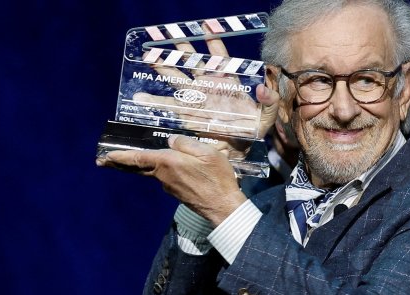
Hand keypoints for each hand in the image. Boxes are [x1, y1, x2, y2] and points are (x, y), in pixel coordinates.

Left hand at [98, 135, 245, 224]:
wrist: (223, 207)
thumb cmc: (217, 178)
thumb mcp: (207, 152)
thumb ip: (185, 143)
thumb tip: (170, 141)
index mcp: (168, 163)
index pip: (138, 158)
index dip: (120, 156)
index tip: (104, 156)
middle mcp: (163, 176)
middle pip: (138, 167)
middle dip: (119, 163)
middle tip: (102, 161)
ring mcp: (169, 186)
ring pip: (153, 171)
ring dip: (142, 165)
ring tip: (132, 158)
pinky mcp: (177, 192)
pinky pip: (165, 177)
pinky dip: (161, 170)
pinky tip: (167, 166)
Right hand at [131, 36, 278, 143]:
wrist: (236, 151)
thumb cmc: (252, 132)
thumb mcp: (266, 118)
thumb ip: (269, 102)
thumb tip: (263, 89)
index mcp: (227, 83)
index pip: (219, 58)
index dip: (213, 42)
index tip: (206, 28)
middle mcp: (208, 86)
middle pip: (192, 62)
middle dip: (181, 48)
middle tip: (170, 35)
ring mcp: (196, 98)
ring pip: (177, 77)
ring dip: (163, 66)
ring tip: (149, 55)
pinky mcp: (186, 113)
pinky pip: (167, 105)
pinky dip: (153, 102)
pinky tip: (140, 97)